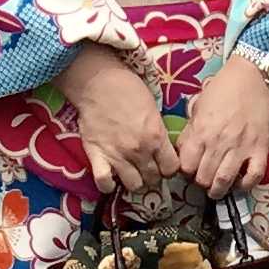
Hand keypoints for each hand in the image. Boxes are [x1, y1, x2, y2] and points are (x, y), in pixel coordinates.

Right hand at [66, 40, 180, 199]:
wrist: (98, 82)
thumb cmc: (128, 88)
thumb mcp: (153, 107)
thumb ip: (158, 131)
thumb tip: (162, 147)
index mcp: (156, 137)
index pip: (171, 168)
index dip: (168, 167)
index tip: (163, 163)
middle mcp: (139, 151)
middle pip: (153, 179)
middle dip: (152, 175)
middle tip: (146, 166)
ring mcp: (117, 156)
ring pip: (133, 186)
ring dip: (134, 180)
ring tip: (130, 171)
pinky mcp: (97, 156)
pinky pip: (104, 183)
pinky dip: (108, 184)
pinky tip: (110, 176)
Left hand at [180, 51, 268, 200]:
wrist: (254, 76)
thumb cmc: (224, 88)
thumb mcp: (198, 105)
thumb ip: (190, 130)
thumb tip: (185, 150)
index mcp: (201, 132)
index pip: (186, 167)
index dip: (186, 171)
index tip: (190, 169)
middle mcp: (219, 143)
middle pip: (203, 178)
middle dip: (200, 182)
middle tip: (204, 178)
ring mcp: (241, 148)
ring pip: (224, 182)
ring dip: (218, 190)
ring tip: (217, 189)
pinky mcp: (260, 149)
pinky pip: (253, 176)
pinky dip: (246, 184)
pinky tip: (240, 182)